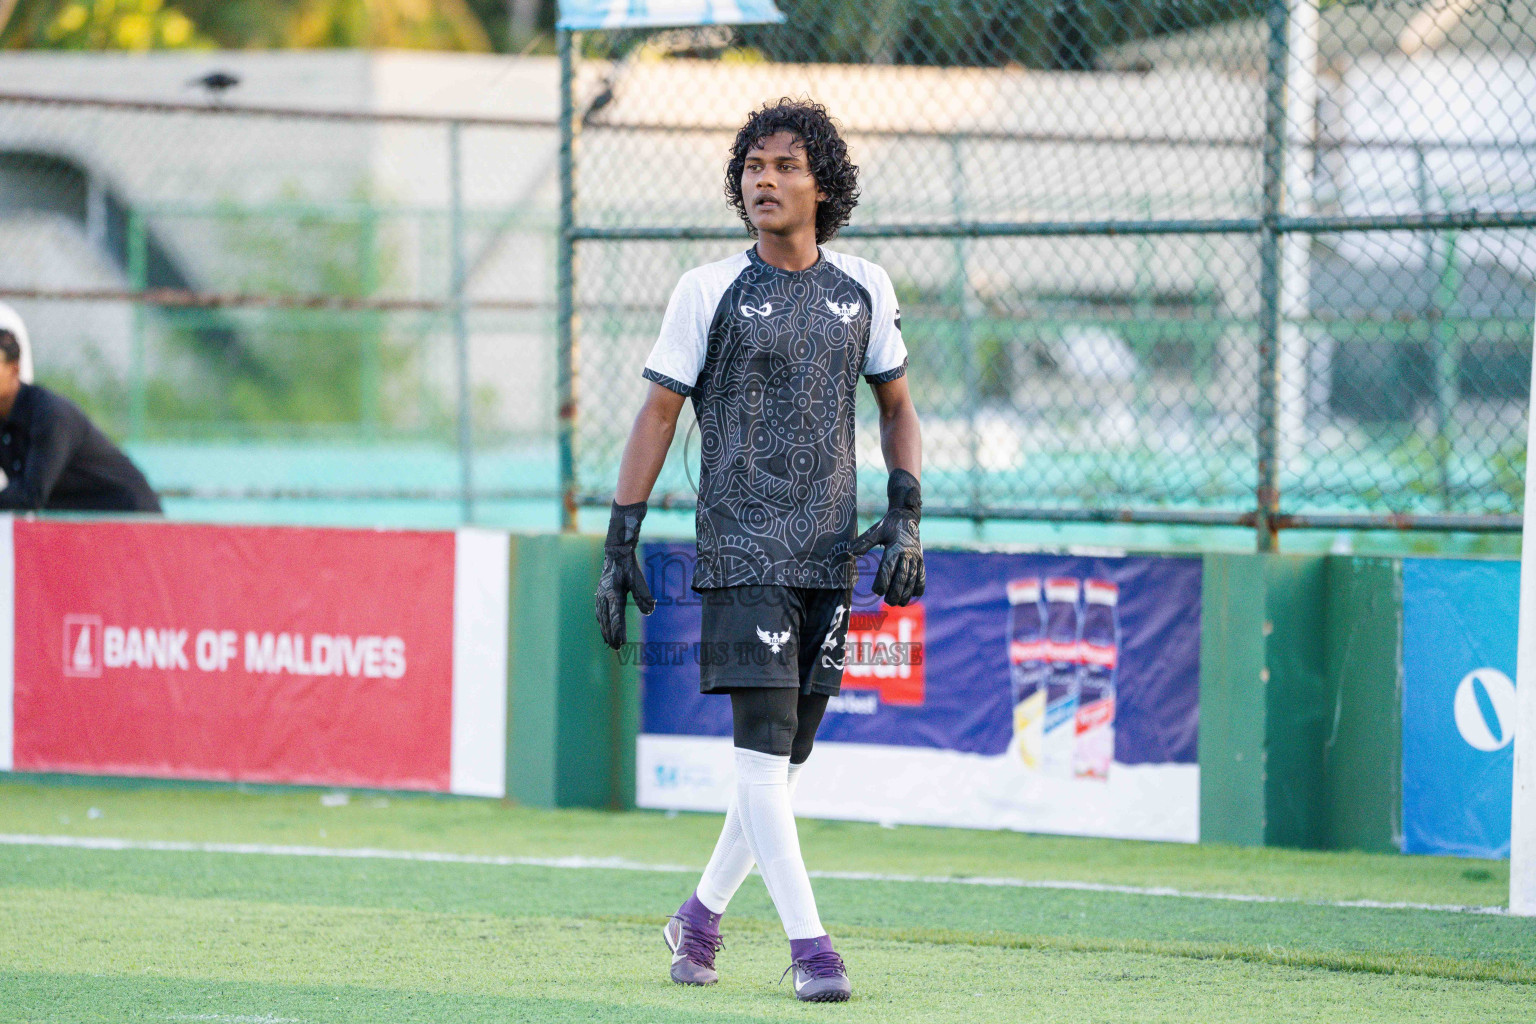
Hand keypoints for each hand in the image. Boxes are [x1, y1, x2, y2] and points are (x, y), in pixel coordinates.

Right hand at [595, 500, 655, 648]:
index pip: (615, 617)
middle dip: (611, 635)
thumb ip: (643, 596)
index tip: (621, 643)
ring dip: (604, 630)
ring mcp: (600, 594)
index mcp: (613, 594)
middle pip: (606, 620)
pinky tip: (603, 626)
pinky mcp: (600, 593)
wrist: (616, 552)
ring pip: (600, 617)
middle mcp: (604, 596)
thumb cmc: (629, 566)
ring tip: (608, 642)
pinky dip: (601, 621)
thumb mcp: (638, 580)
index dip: (618, 631)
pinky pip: (598, 611)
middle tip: (616, 648)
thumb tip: (650, 610)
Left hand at [849, 469, 924, 605]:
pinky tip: (913, 596)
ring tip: (900, 603)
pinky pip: (922, 575)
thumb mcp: (876, 530)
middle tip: (888, 601)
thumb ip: (865, 542)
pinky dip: (919, 586)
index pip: (889, 568)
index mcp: (895, 547)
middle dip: (896, 591)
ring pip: (913, 578)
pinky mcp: (921, 559)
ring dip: (907, 592)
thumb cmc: (889, 525)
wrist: (907, 516)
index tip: (876, 591)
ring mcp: (916, 557)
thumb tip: (850, 551)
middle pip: (902, 577)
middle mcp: (907, 554)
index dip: (883, 581)